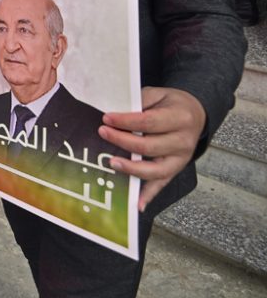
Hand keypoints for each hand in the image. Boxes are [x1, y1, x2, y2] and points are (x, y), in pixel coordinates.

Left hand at [100, 87, 206, 211]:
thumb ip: (139, 101)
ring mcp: (180, 159)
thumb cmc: (171, 104)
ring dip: (132, 169)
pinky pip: (161, 184)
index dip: (126, 121)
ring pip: (156, 170)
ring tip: (112, 162)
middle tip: (102, 132)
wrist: (195, 114)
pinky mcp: (176, 170)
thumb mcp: (158, 94)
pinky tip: (136, 204)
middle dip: (123, 141)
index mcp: (180, 118)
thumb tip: (115, 110)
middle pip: (150, 146)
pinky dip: (149, 195)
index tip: (106, 118)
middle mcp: (184, 141)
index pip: (149, 122)